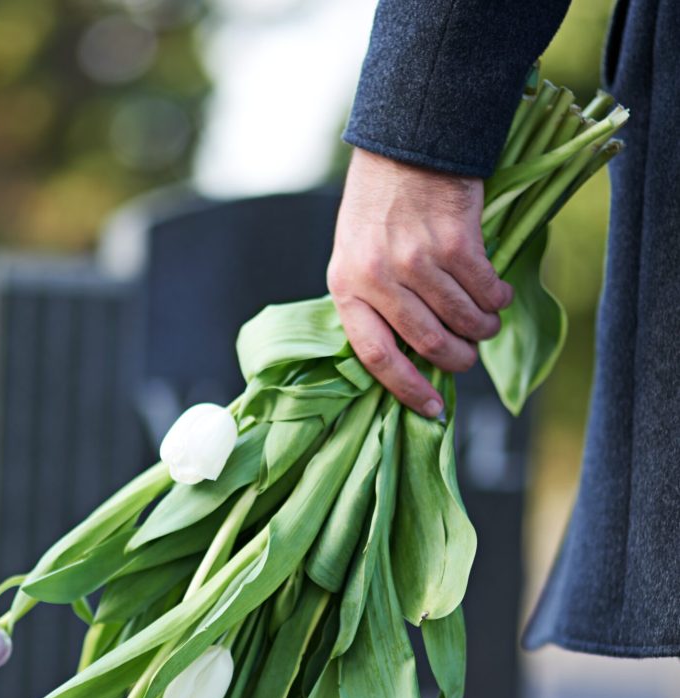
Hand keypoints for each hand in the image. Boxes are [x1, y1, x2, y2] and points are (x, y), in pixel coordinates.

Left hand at [327, 149, 513, 416]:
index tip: (432, 410)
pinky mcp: (456, 242)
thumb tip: (412, 357)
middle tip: (469, 356)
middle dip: (458, 358)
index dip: (407, 389)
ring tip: (486, 322)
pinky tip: (498, 293)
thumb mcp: (355, 255)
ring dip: (483, 328)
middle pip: (429, 342)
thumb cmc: (379, 206)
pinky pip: (487, 290)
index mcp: (346, 286)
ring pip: (463, 319)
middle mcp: (378, 276)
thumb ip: (373, 302)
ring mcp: (417, 259)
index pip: (375, 356)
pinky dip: (498, 298)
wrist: (406, 140)